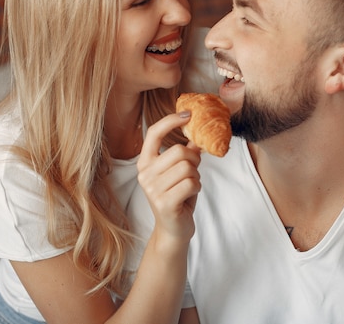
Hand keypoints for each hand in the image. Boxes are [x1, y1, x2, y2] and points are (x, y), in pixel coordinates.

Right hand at [137, 112, 201, 245]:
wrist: (173, 229)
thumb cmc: (178, 196)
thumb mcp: (180, 171)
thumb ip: (186, 152)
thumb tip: (198, 131)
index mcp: (145, 162)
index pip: (154, 133)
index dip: (171, 120)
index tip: (188, 114)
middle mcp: (144, 174)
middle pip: (179, 151)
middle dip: (194, 160)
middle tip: (193, 172)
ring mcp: (152, 189)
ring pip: (188, 168)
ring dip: (196, 176)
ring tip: (188, 186)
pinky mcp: (163, 202)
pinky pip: (191, 183)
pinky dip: (197, 187)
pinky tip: (189, 195)